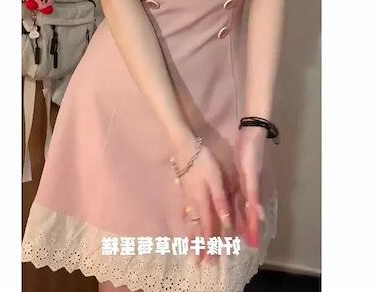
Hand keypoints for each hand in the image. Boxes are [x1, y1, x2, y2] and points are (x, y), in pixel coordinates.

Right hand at [170, 136, 231, 263]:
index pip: (208, 227)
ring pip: (190, 221)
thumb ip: (220, 202)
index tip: (210, 260)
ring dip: (191, 237)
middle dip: (199, 246)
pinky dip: (186, 223)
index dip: (210, 244)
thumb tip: (226, 223)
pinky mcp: (183, 189)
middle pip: (197, 228)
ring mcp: (186, 196)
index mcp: (203, 201)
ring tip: (190, 250)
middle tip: (198, 263)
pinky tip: (185, 224)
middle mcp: (193, 202)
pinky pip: (185, 212)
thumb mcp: (215, 179)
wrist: (183, 146)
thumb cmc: (202, 160)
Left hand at [234, 126, 265, 247]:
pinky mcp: (241, 176)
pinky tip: (231, 208)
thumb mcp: (251, 173)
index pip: (254, 215)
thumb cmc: (251, 152)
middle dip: (245, 227)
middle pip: (248, 212)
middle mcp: (252, 188)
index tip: (251, 244)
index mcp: (255, 190)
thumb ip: (254, 194)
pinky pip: (238, 195)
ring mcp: (247, 182)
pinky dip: (236, 204)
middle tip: (240, 243)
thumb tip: (259, 216)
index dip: (252, 229)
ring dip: (240, 218)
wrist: (251, 133)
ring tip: (233, 232)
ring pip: (243, 205)